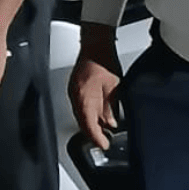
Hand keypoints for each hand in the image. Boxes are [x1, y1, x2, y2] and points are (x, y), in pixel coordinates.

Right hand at [69, 35, 123, 149]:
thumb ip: (111, 107)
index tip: (103, 145)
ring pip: (81, 115)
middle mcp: (75, 96)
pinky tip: (99, 117)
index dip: (96, 137)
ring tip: (103, 132)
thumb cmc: (104, 60)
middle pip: (82, 122)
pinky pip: (81, 107)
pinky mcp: (76, 89)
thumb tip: (111, 122)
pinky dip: (89, 115)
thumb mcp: (114, 87)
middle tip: (104, 142)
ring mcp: (74, 93)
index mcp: (84, 96)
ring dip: (91, 124)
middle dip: (93, 133)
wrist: (96, 44)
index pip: (88, 124)